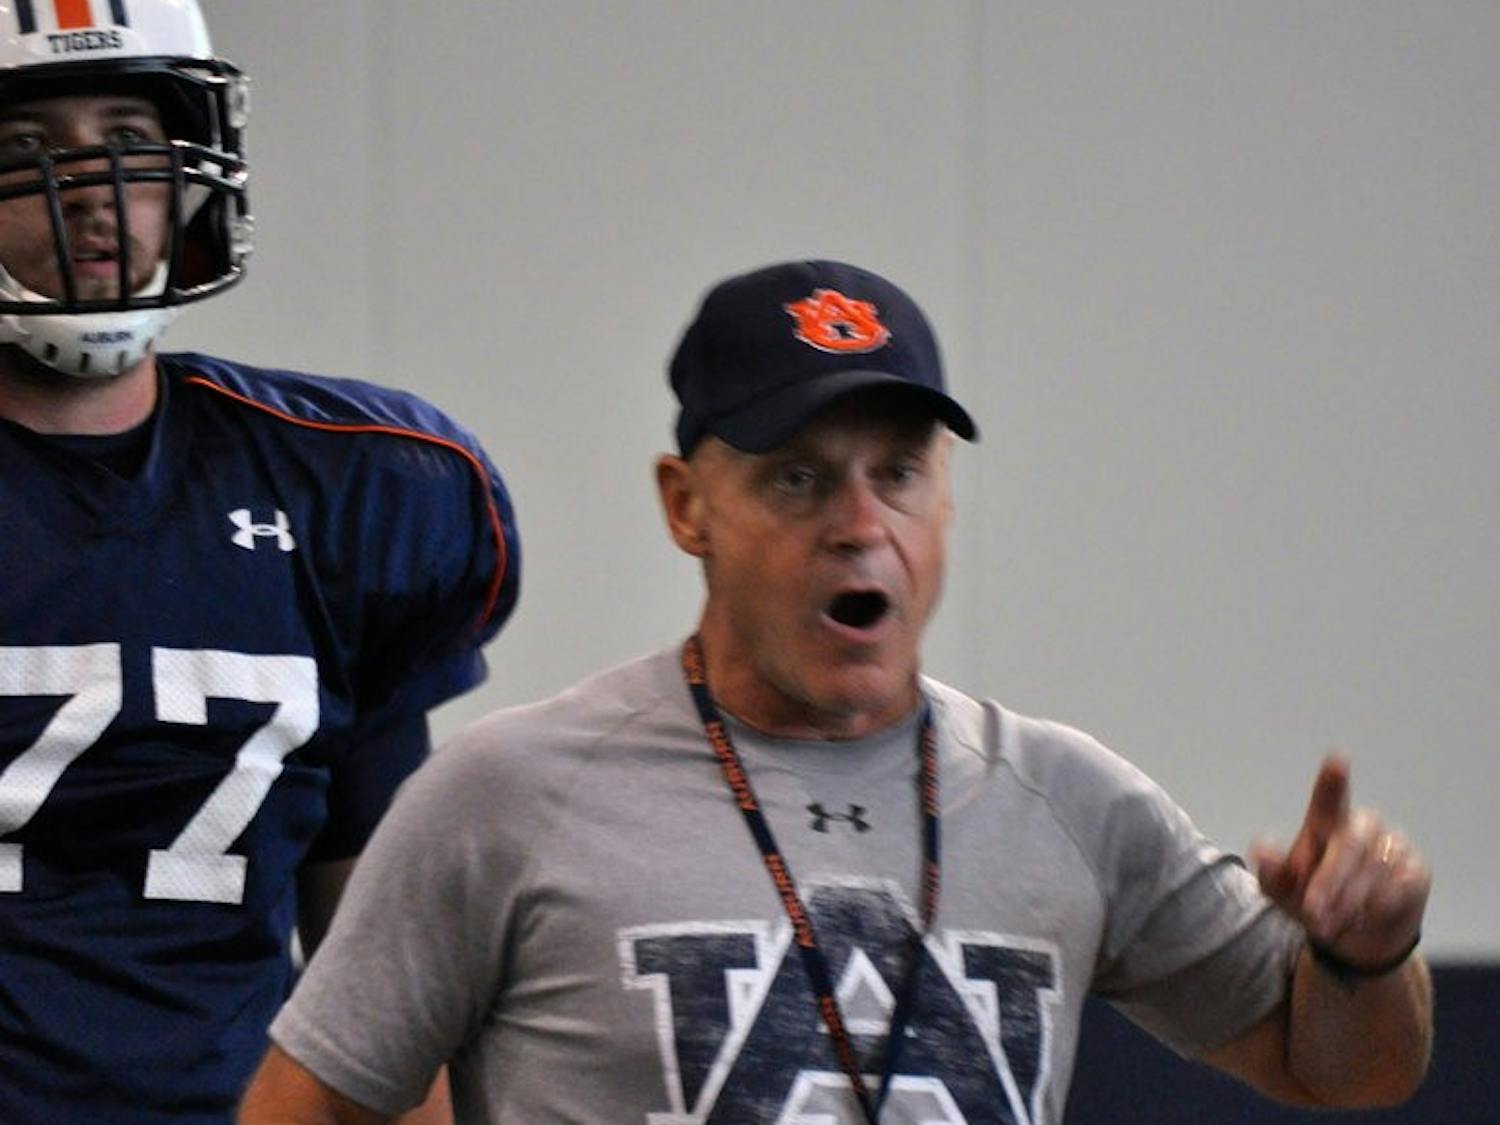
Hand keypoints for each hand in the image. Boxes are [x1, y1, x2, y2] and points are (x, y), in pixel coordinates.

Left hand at [1248, 754, 1429, 970]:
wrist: (1355, 937)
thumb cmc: (1312, 901)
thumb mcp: (1283, 891)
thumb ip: (1272, 870)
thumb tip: (1260, 850)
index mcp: (1326, 821)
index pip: (1330, 797)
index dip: (1333, 779)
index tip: (1338, 757)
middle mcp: (1364, 824)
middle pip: (1350, 844)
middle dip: (1330, 880)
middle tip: (1313, 910)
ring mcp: (1394, 844)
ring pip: (1374, 871)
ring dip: (1349, 901)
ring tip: (1331, 921)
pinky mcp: (1417, 869)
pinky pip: (1398, 889)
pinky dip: (1376, 908)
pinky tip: (1364, 916)